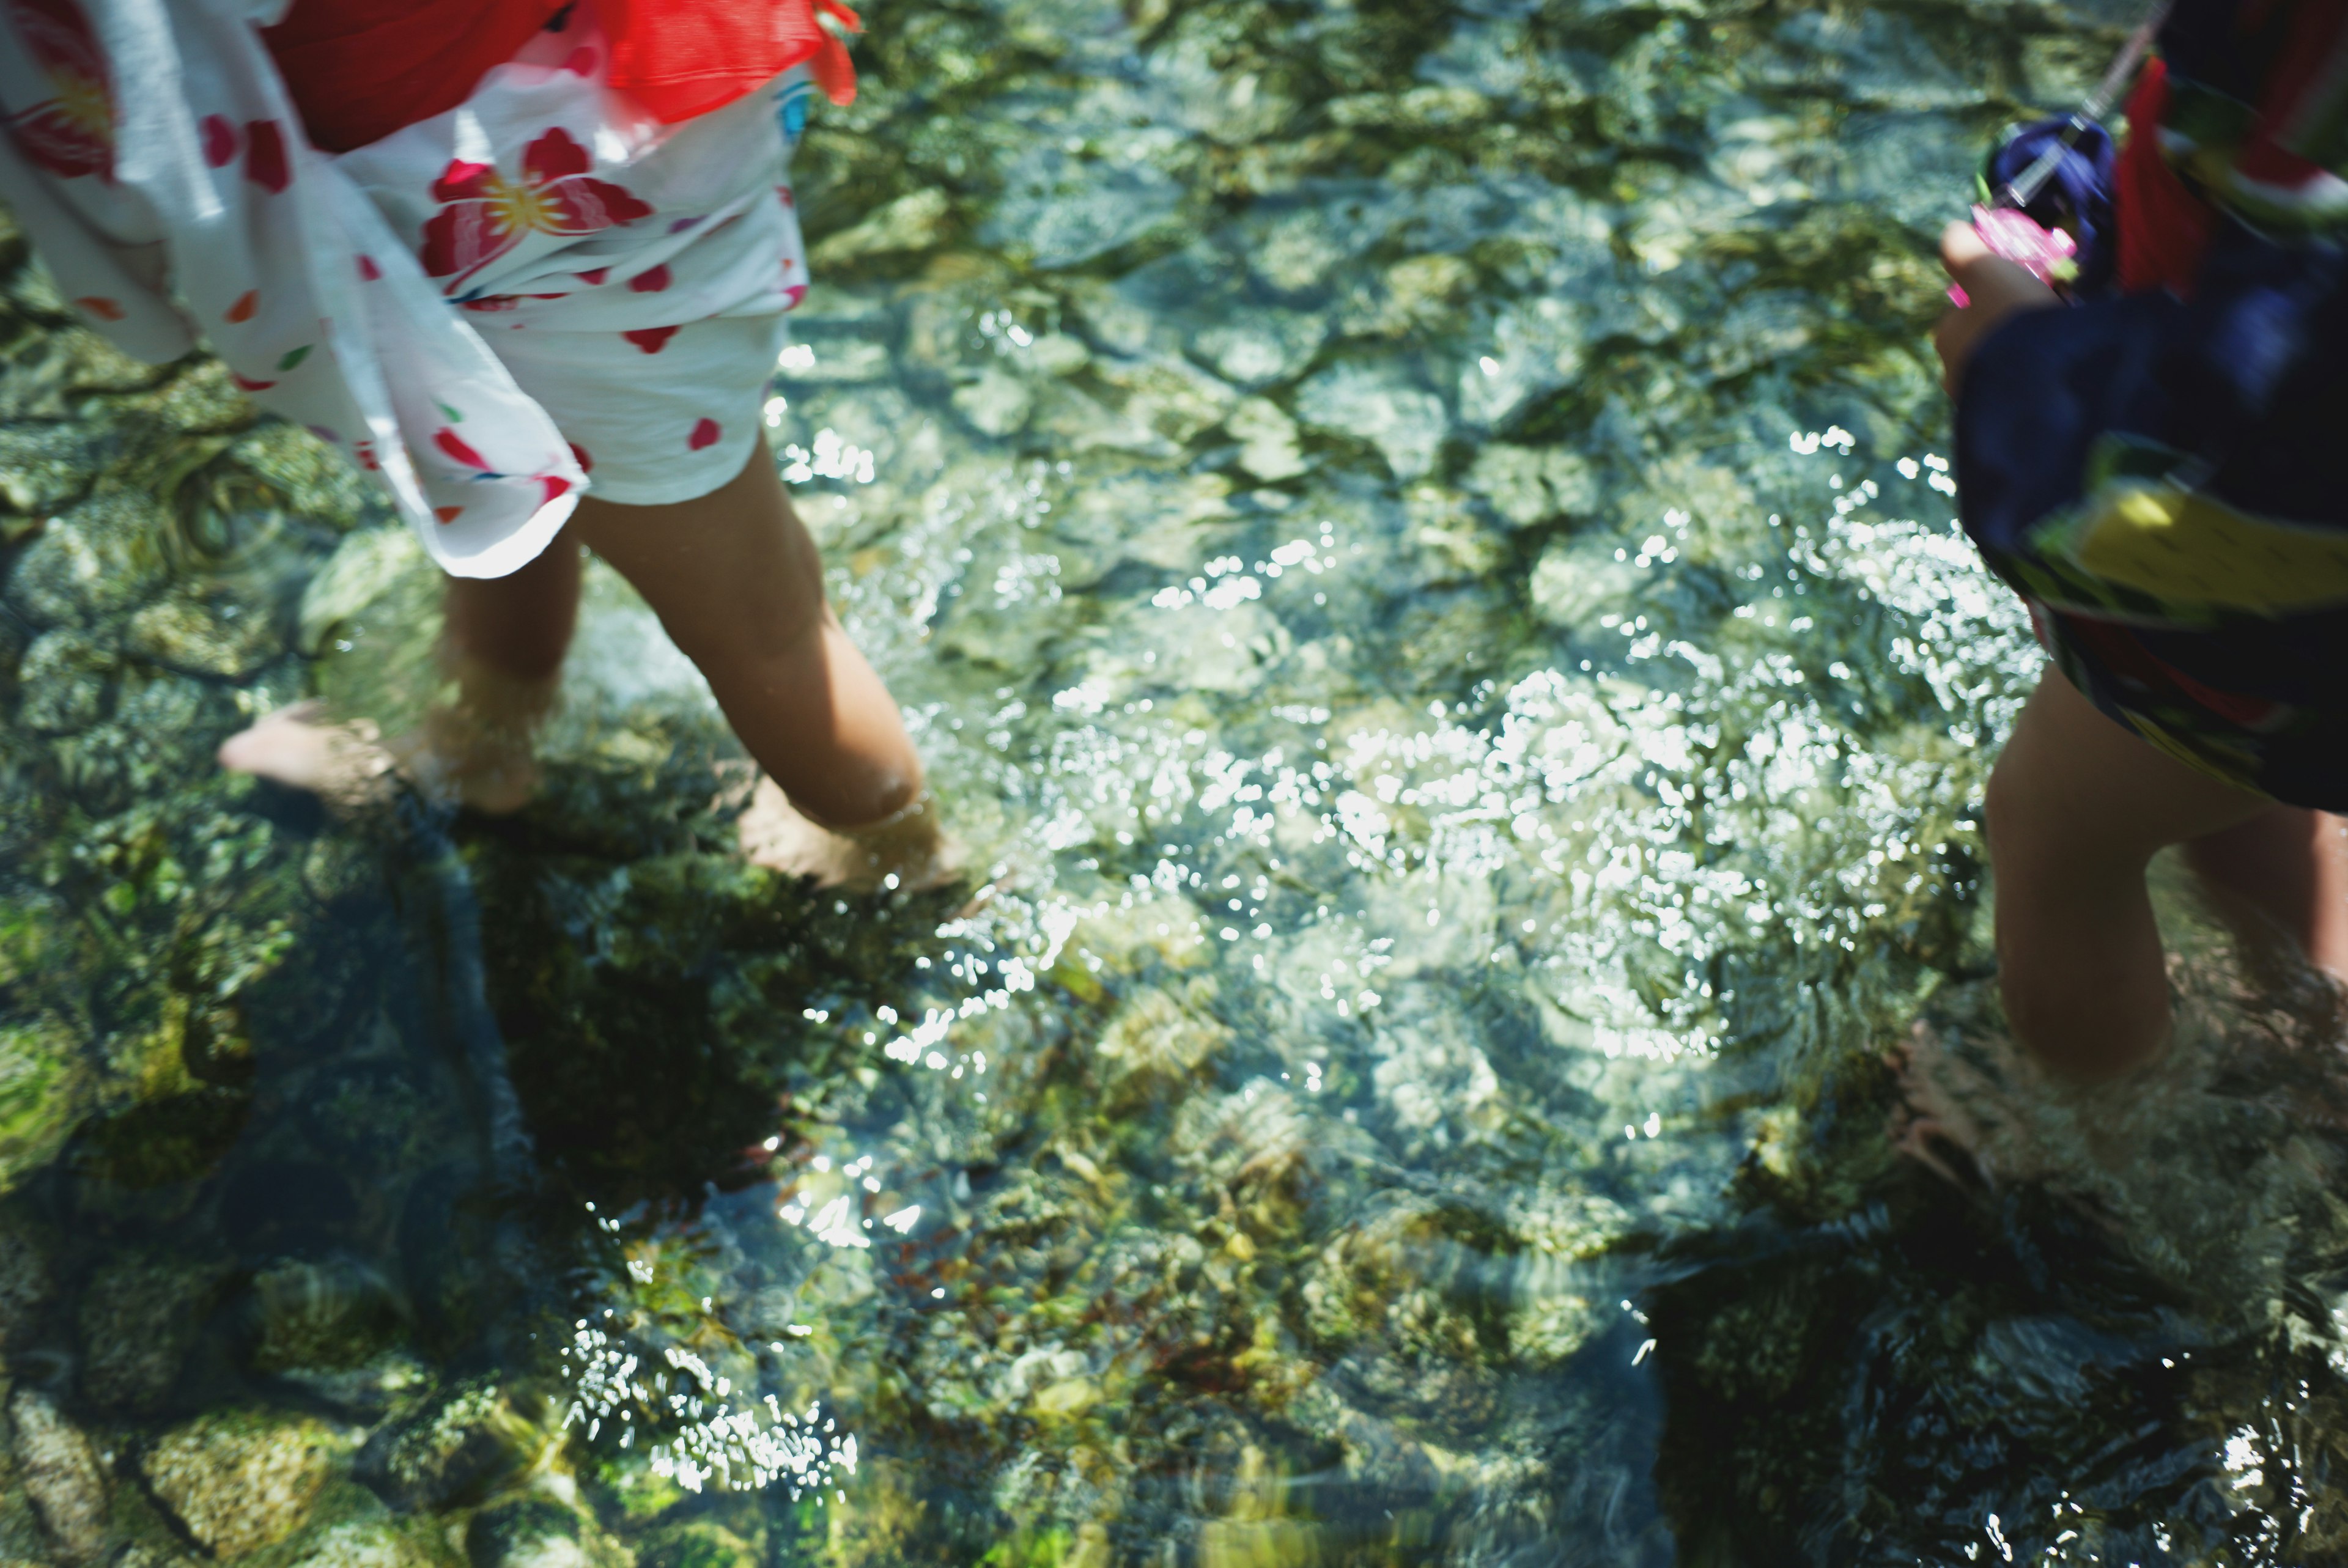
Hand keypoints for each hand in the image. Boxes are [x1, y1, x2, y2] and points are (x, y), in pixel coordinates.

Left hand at [1933, 221, 2058, 395]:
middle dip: (2005, 330)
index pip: (1960, 312)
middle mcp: (1953, 372)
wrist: (2043, 384)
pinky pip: (2018, 389)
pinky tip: (2056, 370)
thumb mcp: (1988, 271)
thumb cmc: (2012, 319)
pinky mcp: (2006, 419)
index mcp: (1945, 336)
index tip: (2017, 292)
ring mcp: (1978, 400)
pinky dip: (2032, 376)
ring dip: (2021, 354)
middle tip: (2041, 317)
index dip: (1988, 298)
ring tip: (2054, 344)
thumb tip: (1952, 230)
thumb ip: (1964, 250)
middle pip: (1981, 340)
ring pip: (2000, 366)